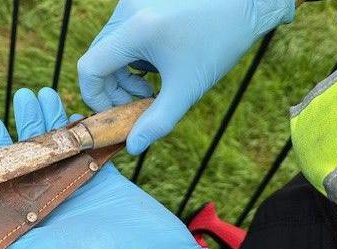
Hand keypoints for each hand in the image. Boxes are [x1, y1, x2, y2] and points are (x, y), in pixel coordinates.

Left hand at [0, 88, 210, 248]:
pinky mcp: (104, 178)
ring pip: (59, 148)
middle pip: (32, 158)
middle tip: (22, 96)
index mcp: (31, 219)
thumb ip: (6, 241)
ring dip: (51, 120)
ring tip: (41, 93)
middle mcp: (51, 201)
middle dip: (25, 125)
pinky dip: (82, 130)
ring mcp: (78, 188)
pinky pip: (89, 148)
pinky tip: (74, 110)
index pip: (7, 182)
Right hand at [78, 0, 294, 153]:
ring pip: (108, 47)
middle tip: (140, 101)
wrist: (246, 4)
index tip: (118, 111)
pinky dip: (130, 55)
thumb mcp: (188, 88)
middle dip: (113, 87)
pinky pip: (121, 34)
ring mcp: (132, 2)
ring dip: (122, 73)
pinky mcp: (140, 0)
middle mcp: (128, 11)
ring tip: (151, 85)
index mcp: (136, 30)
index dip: (95, 96)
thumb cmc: (220, 43)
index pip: (89, 67)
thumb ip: (158, 121)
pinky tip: (156, 64)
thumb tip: (133, 147)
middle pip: (97, 58)